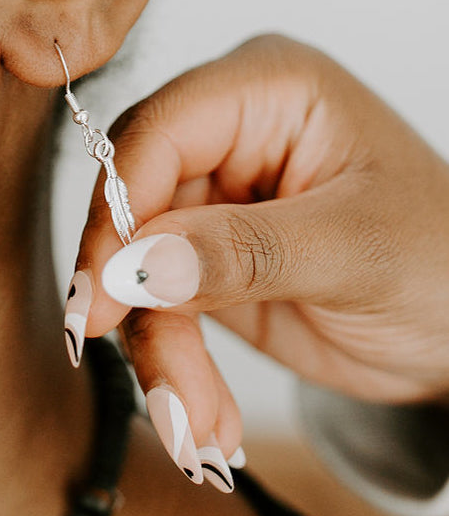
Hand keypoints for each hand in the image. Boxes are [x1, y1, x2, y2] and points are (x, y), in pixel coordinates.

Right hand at [66, 35, 448, 482]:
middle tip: (163, 390)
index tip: (101, 299)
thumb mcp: (356, 250)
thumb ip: (245, 252)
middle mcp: (229, 132)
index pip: (160, 131)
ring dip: (159, 354)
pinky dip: (174, 367)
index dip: (119, 212)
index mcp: (269, 89)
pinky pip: (156, 308)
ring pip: (134, 269)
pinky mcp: (203, 257)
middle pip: (134, 205)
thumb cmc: (443, 257)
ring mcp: (213, 197)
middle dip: (139, 304)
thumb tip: (134, 265)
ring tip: (200, 426)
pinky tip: (207, 418)